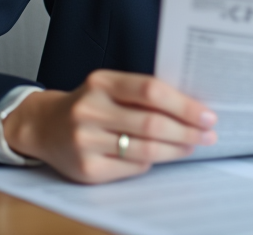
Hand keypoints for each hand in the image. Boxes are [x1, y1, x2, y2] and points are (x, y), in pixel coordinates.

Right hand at [3, 70, 216, 183]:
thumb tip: (192, 108)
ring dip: (176, 149)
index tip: (207, 114)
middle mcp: (90, 111)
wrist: (44, 126)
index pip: (150, 91)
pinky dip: (151, 161)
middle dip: (187, 131)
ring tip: (193, 145)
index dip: (184, 104)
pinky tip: (162, 155)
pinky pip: (132, 167)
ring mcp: (86, 142)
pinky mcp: (86, 169)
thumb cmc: (89, 104)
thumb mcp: (109, 87)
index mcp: (101, 83)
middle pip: (152, 124)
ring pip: (145, 150)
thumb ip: (143, 93)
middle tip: (208, 134)